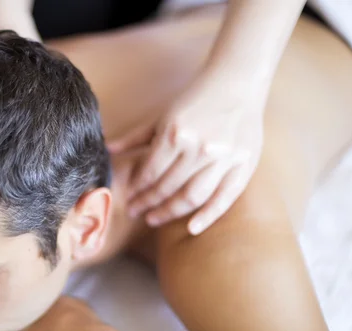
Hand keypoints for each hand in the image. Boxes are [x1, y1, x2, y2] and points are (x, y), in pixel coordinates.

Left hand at [109, 76, 263, 234]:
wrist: (238, 82)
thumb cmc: (196, 98)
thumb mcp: (162, 114)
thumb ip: (135, 136)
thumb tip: (108, 150)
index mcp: (176, 134)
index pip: (151, 173)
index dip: (138, 189)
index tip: (129, 199)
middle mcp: (199, 148)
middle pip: (168, 187)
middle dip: (148, 203)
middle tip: (135, 212)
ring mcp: (223, 158)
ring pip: (193, 196)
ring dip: (170, 212)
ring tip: (153, 219)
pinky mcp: (243, 164)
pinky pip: (225, 198)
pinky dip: (209, 216)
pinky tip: (192, 228)